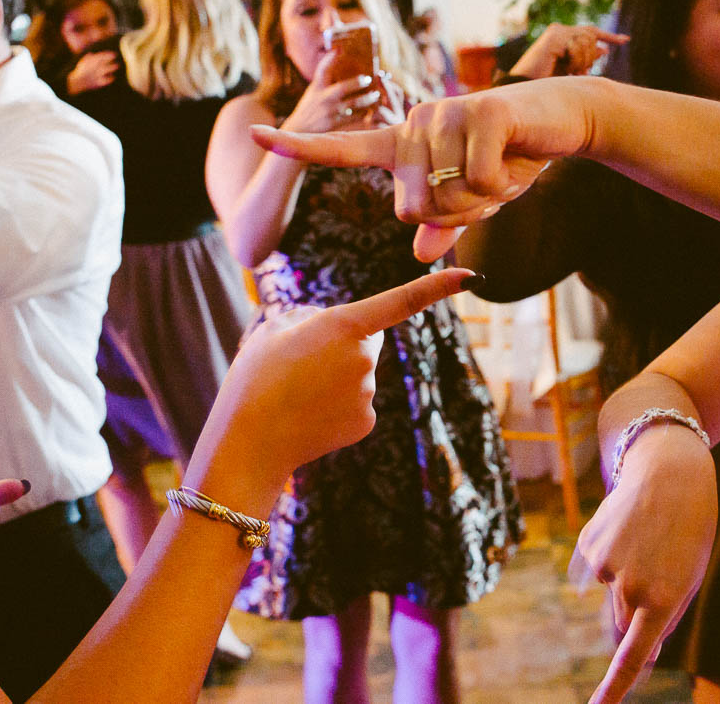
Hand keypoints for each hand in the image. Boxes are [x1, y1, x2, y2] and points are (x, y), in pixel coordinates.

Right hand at [66, 50, 118, 95]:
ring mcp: (96, 75)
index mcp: (90, 63)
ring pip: (106, 70)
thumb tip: (92, 53)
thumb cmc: (80, 71)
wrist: (76, 83)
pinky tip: (113, 77)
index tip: (114, 54)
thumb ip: (88, 57)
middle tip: (117, 60)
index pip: (101, 57)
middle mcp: (93, 68)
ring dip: (112, 67)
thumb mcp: (83, 62)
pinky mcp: (97, 83)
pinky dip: (110, 78)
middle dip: (111, 61)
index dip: (108, 55)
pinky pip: (105, 80)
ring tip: (117, 66)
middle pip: (104, 63)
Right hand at [214, 267, 475, 472]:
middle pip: (366, 338)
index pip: (401, 301)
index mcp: (344, 326)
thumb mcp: (272, 330)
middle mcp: (366, 358)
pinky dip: (338, 404)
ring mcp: (369, 393)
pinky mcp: (367, 422)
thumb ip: (309, 317)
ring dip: (336, 375)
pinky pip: (358, 401)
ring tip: (297, 391)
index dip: (437, 287)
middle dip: (344, 342)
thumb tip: (329, 324)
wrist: (249, 443)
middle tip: (300, 362)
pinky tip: (310, 413)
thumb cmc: (254, 379)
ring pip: (359, 372)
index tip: (471, 276)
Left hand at [251, 77, 601, 260]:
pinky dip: (504, 185)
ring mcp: (445, 114)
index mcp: (404, 143)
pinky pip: (477, 181)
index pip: (342, 147)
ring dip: (484, 201)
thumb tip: (421, 252)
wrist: (563, 119)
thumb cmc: (512, 157)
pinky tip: (516, 157)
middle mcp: (415, 123)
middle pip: (412, 209)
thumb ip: (445, 225)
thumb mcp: (475, 201)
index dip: (298, 147)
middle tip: (487, 185)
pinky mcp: (480, 113)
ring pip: (445, 199)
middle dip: (457, 215)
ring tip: (503, 166)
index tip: (254, 136)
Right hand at [284, 53, 382, 133]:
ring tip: (375, 95)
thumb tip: (338, 64)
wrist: (298, 131)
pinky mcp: (334, 124)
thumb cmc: (308, 109)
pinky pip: (354, 118)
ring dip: (366, 99)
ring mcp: (329, 112)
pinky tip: (370, 110)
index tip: (339, 49)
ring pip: (352, 104)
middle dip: (356, 82)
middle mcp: (322, 98)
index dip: (330, 58)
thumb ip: (324, 81)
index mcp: (316, 87)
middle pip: (342, 87)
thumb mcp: (313, 92)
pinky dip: (363, 113)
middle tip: (368, 78)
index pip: (322, 69)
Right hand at [510, 25, 627, 78]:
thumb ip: (586, 58)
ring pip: (587, 41)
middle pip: (592, 36)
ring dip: (581, 61)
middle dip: (589, 57)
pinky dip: (574, 60)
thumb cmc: (545, 84)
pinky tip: (564, 67)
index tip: (626, 40)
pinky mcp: (554, 38)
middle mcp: (560, 30)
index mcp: (563, 36)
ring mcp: (556, 32)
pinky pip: (577, 46)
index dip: (610, 37)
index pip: (591, 32)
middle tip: (577, 72)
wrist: (525, 91)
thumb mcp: (571, 71)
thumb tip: (604, 49)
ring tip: (568, 71)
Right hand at [570, 427, 716, 702]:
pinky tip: (627, 531)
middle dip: (636, 612)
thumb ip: (665, 616)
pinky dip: (610, 559)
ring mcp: (604, 567)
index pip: (633, 655)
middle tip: (659, 568)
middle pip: (624, 624)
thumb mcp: (690, 575)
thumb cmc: (689, 528)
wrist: (669, 471)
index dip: (615, 688)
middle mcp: (630, 587)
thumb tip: (641, 650)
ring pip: (609, 597)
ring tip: (646, 541)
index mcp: (664, 600)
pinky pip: (596, 573)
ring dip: (623, 581)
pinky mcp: (588, 548)